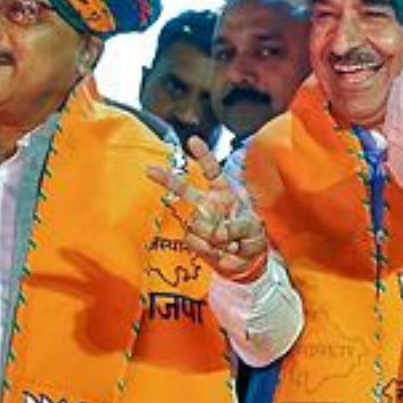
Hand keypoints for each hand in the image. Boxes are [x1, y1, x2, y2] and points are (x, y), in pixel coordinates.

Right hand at [145, 137, 268, 282]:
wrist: (247, 262)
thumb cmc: (252, 236)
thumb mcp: (252, 227)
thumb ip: (236, 227)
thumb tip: (217, 234)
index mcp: (224, 193)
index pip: (212, 171)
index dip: (203, 155)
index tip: (192, 140)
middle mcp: (207, 204)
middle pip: (183, 189)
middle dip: (166, 178)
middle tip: (150, 169)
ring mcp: (199, 222)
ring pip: (196, 225)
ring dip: (215, 238)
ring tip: (231, 244)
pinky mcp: (194, 240)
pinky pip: (195, 242)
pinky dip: (211, 250)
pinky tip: (222, 252)